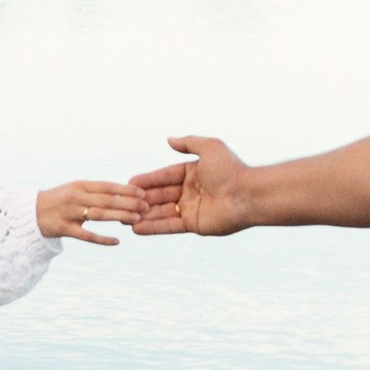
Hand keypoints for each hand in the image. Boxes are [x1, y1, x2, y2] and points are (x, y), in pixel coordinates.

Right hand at [36, 179, 145, 247]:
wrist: (30, 213)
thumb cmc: (59, 200)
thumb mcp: (75, 190)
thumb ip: (96, 191)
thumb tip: (123, 192)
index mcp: (80, 185)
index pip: (107, 186)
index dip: (126, 189)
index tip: (143, 192)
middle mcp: (75, 197)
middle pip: (106, 200)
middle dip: (128, 203)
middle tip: (146, 207)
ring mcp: (69, 213)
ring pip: (99, 215)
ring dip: (119, 216)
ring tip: (136, 219)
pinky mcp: (64, 229)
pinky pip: (86, 236)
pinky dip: (102, 239)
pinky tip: (116, 242)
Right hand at [127, 138, 255, 237]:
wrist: (247, 194)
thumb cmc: (231, 169)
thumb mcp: (209, 147)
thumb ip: (188, 143)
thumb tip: (169, 140)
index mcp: (193, 173)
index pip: (165, 176)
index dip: (147, 179)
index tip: (129, 181)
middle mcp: (191, 191)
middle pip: (161, 194)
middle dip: (142, 198)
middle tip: (122, 201)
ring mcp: (192, 209)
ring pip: (162, 211)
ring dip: (144, 214)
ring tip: (123, 217)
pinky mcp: (194, 225)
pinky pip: (169, 226)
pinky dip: (153, 228)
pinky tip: (136, 229)